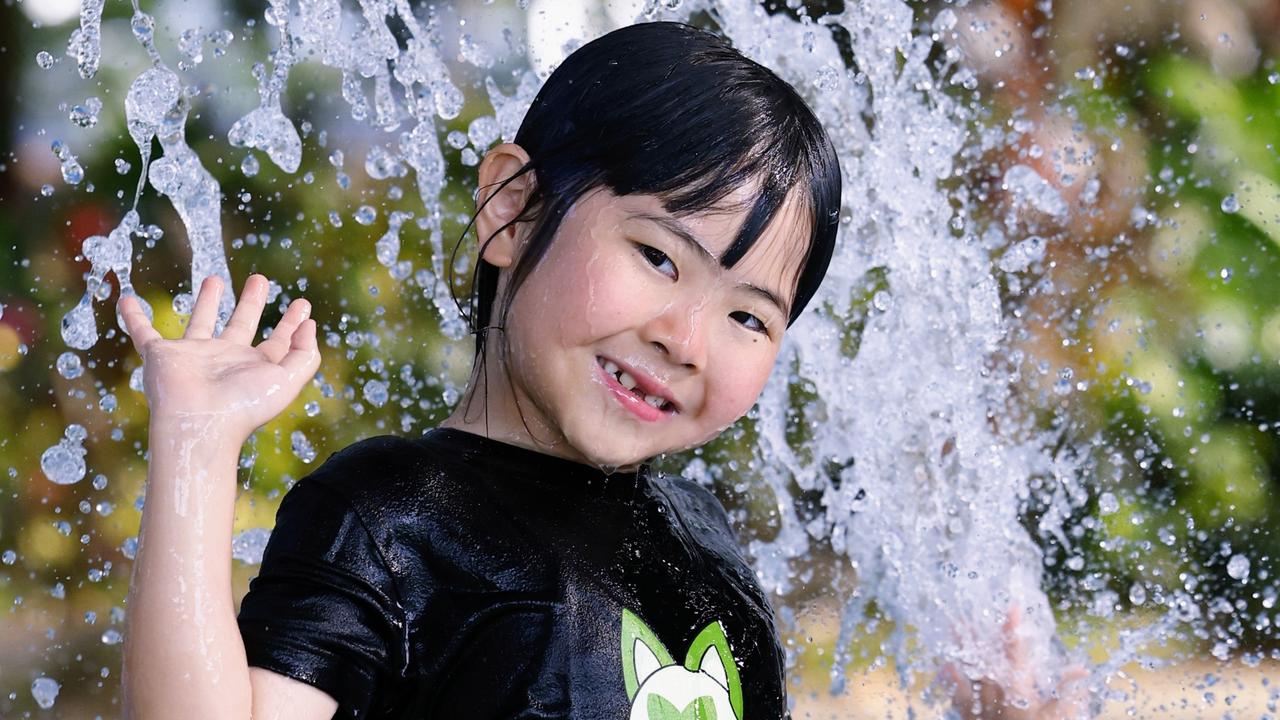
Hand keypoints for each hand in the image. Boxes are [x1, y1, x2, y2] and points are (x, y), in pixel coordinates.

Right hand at [118, 273, 320, 443]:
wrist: (198, 423)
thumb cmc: (244, 406)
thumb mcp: (287, 380)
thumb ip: (305, 355)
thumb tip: (310, 325)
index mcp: (255, 368)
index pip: (277, 342)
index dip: (291, 324)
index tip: (302, 303)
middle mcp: (226, 361)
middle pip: (241, 325)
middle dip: (252, 302)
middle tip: (260, 279)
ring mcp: (194, 357)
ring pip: (200, 322)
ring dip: (207, 301)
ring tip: (215, 278)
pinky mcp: (162, 355)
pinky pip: (143, 333)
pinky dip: (133, 318)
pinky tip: (127, 300)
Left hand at [941, 605, 1090, 719]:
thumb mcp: (1062, 716)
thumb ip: (1069, 692)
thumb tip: (1081, 670)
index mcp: (1019, 690)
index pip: (1016, 652)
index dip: (1013, 627)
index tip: (1012, 606)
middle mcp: (997, 696)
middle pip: (984, 658)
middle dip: (976, 633)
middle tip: (965, 610)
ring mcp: (982, 707)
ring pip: (968, 671)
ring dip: (961, 648)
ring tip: (953, 625)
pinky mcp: (973, 719)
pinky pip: (958, 698)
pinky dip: (951, 681)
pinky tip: (943, 666)